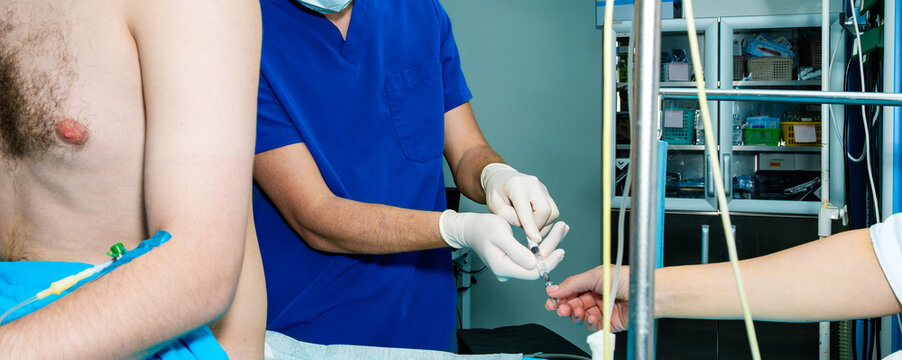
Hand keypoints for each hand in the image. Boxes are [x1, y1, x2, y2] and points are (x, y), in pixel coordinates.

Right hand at [440, 210, 567, 280]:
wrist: (470, 229)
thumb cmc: (482, 228)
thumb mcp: (500, 234)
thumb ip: (516, 251)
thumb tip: (534, 263)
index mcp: (504, 268)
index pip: (533, 272)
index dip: (549, 262)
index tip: (560, 248)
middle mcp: (508, 272)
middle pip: (537, 265)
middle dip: (552, 247)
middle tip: (563, 228)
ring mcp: (511, 268)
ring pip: (537, 260)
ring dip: (551, 244)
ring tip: (562, 229)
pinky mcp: (514, 262)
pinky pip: (533, 256)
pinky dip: (544, 244)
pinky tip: (553, 234)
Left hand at [481, 163, 559, 242]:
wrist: (502, 178)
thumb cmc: (496, 192)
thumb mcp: (494, 205)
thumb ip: (507, 216)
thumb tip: (524, 226)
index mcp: (516, 185)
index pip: (526, 210)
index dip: (531, 226)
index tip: (535, 240)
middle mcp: (533, 184)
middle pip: (545, 210)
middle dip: (538, 226)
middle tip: (527, 233)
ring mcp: (542, 188)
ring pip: (553, 212)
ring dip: (543, 224)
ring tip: (528, 225)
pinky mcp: (547, 193)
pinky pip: (553, 212)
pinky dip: (545, 221)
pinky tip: (533, 221)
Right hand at [545, 265, 630, 331]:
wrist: (645, 293)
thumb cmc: (628, 279)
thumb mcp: (595, 276)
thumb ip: (573, 283)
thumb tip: (554, 289)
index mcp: (592, 283)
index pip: (571, 291)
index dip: (560, 296)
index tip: (551, 299)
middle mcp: (596, 297)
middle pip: (573, 304)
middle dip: (564, 306)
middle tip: (559, 308)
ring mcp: (601, 310)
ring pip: (580, 316)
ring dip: (575, 315)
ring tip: (576, 312)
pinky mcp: (607, 323)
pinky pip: (592, 326)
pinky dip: (587, 323)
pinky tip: (589, 317)